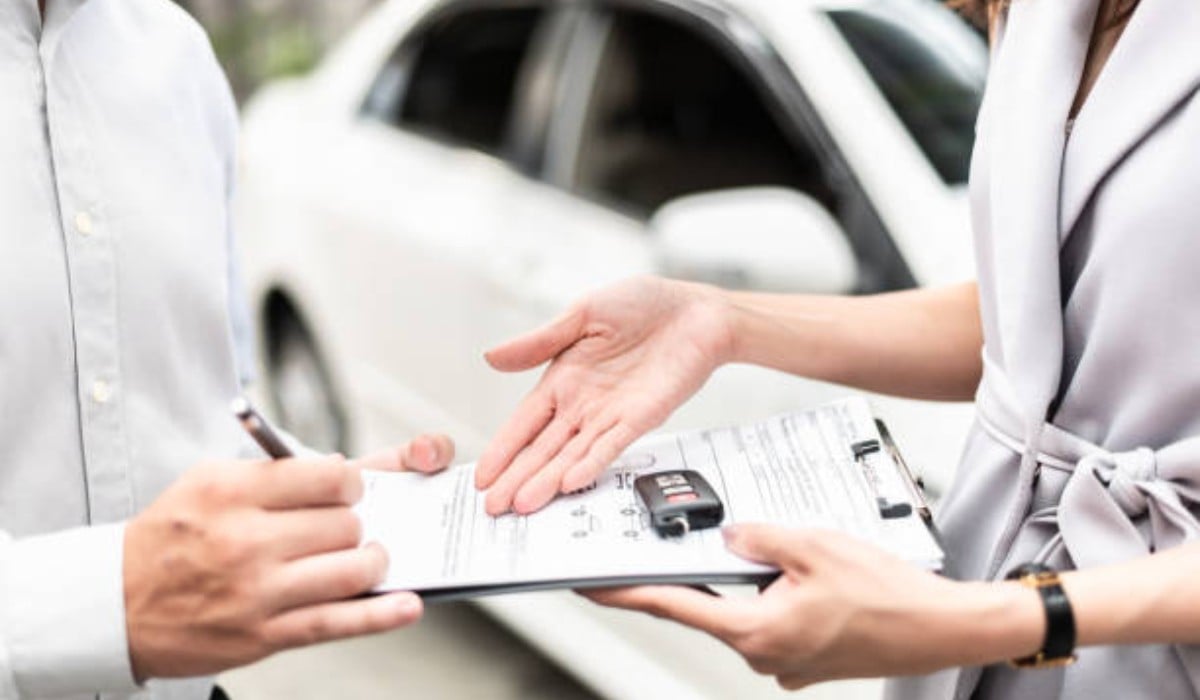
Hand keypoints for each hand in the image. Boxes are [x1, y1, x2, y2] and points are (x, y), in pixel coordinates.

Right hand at [123, 435, 453, 680]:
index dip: (352, 481)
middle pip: (346, 524)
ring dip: (372, 563)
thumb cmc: (174, 536)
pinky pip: (336, 623)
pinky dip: (380, 615)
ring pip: (351, 570)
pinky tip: (407, 605)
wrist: (114, 603)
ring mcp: (257, 591)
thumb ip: (280, 473)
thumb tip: (352, 468)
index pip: (327, 475)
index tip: (350, 489)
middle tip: (345, 529)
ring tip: (366, 559)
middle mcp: (246, 539)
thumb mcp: (213, 483)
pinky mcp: (263, 634)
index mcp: (234, 491)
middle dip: (358, 524)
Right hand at [477, 276, 732, 514]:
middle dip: (516, 478)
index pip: (523, 423)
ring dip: (547, 480)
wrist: (697, 312)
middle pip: (542, 449)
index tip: (482, 477)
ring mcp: (610, 415)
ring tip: (523, 505)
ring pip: (571, 455)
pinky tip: (570, 482)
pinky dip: (591, 463)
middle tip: (493, 509)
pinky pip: (611, 445)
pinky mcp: (641, 418)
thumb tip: (491, 356)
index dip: (502, 450)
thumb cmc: (643, 305)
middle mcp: (582, 404)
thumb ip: (540, 341)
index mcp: (562, 379)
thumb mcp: (583, 314)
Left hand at [584, 525, 1043, 689]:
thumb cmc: (889, 595)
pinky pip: (774, 618)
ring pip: (745, 609)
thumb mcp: (815, 547)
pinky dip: (775, 592)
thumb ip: (759, 538)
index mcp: (755, 631)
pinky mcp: (806, 657)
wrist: (945, 630)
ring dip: (748, 580)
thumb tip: (728, 536)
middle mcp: (763, 654)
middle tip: (686, 541)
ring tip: (777, 549)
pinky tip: (801, 569)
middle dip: (698, 573)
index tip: (590, 583)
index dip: (625, 592)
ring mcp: (785, 660)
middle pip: (709, 606)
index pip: (673, 606)